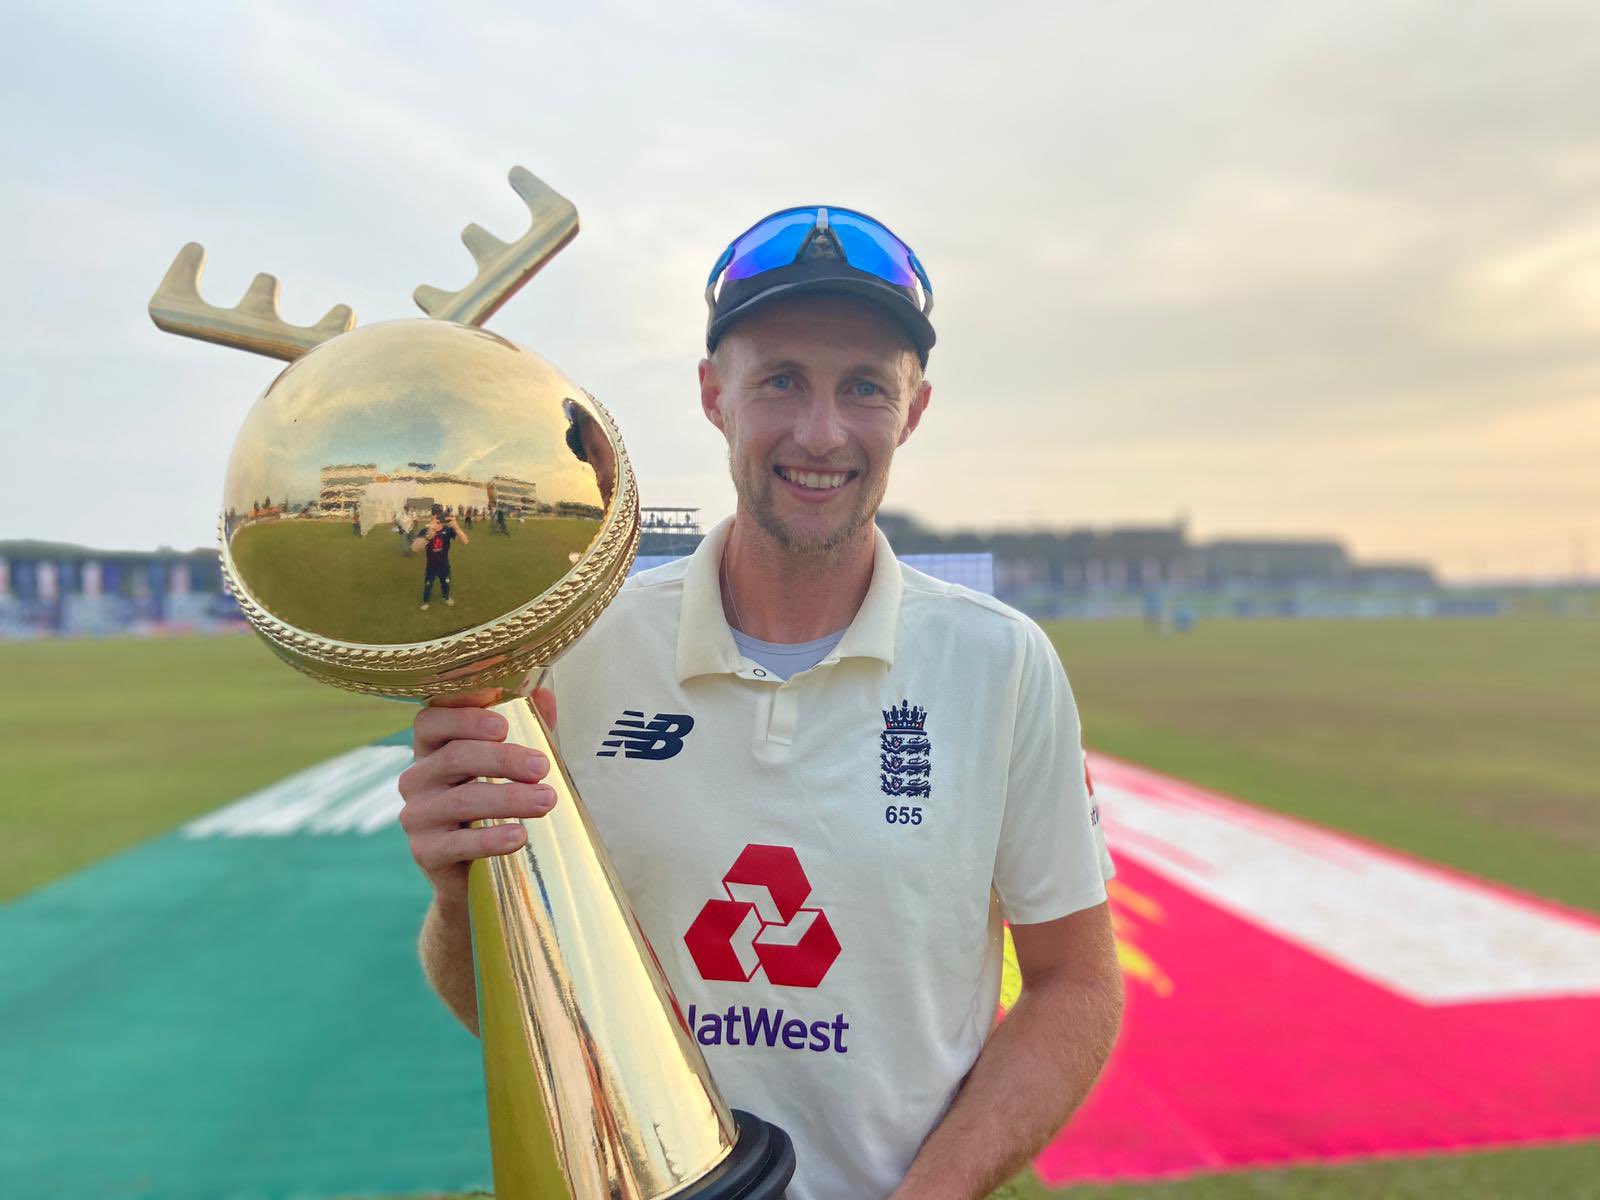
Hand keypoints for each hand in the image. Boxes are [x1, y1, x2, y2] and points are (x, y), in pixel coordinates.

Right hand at [397, 687, 558, 904]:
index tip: (502, 723)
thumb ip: (528, 727)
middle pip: (456, 756)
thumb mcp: (511, 765)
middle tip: (542, 767)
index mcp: (432, 748)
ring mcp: (416, 815)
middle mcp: (416, 778)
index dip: (463, 715)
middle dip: (504, 759)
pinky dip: (491, 839)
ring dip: (509, 798)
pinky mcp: (424, 852)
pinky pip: (458, 843)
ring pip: (462, 799)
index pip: (432, 719)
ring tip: (547, 800)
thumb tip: (543, 693)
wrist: (476, 872)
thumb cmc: (494, 805)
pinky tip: (519, 835)